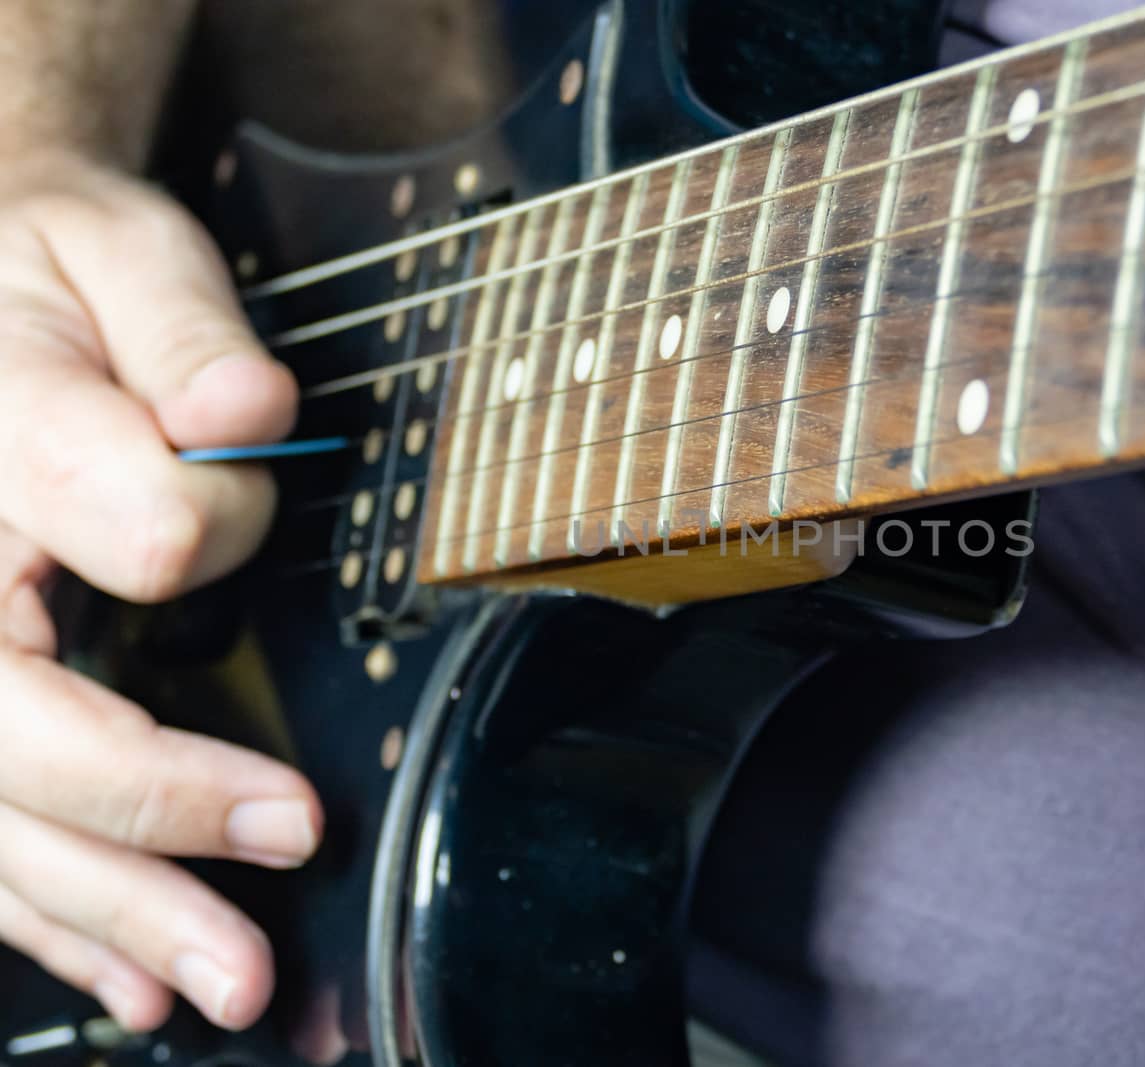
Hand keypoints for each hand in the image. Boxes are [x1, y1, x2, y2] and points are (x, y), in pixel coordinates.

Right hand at [0, 151, 321, 1032]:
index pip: (121, 533)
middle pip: (10, 741)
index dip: (205, 528)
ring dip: (105, 911)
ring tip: (213, 985)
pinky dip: (54, 911)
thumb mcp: (118, 251)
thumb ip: (181, 330)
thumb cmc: (49, 271)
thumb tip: (246, 413)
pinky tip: (127, 976)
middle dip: (145, 829)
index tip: (252, 496)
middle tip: (265, 911)